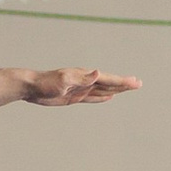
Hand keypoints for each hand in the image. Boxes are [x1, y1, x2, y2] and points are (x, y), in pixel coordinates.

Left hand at [18, 68, 136, 106]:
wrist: (31, 87)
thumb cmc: (46, 83)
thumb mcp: (64, 81)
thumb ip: (81, 78)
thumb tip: (98, 73)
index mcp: (85, 76)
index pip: (108, 79)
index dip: (122, 82)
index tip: (135, 82)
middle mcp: (85, 81)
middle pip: (109, 84)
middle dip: (124, 84)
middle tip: (139, 84)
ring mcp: (81, 89)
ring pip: (103, 90)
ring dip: (116, 90)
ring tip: (128, 88)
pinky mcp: (75, 97)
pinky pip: (93, 97)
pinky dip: (102, 97)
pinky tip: (109, 97)